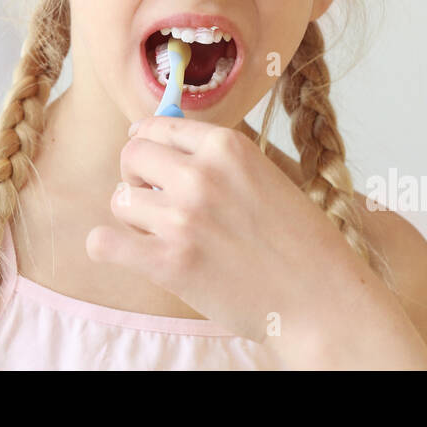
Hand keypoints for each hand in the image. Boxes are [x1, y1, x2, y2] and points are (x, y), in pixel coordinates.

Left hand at [85, 115, 426, 367]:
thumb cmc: (300, 243)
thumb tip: (163, 134)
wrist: (323, 301)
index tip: (150, 161)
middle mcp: (201, 175)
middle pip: (131, 155)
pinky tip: (130, 252)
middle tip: (158, 201)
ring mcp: (182, 218)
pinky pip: (103, 242)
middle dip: (138, 176)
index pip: (156, 126)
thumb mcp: (266, 176)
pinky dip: (109, 247)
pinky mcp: (169, 262)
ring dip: (134, 217)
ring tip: (163, 234)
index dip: (149, 144)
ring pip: (119, 199)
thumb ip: (219, 158)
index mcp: (227, 146)